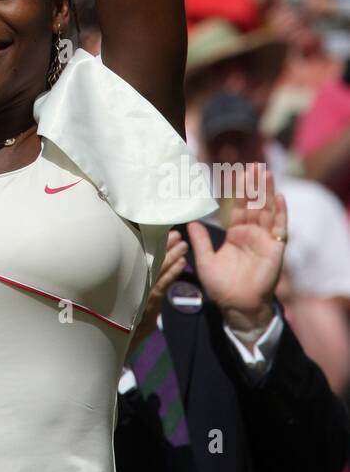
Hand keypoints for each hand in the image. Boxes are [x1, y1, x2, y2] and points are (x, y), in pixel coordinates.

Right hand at [128, 229, 187, 356]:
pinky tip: (182, 263)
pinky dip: (173, 274)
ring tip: (182, 243)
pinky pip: (161, 286)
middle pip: (150, 263)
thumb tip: (147, 287)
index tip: (161, 235)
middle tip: (174, 233)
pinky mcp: (146, 305)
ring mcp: (139, 294)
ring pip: (157, 271)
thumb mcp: (126, 310)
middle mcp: (133, 286)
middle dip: (163, 247)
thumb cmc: (117, 329)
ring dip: (171, 256)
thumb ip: (137, 297)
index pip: (143, 263)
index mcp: (128, 285)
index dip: (153, 249)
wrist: (110, 348)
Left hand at [188, 166, 286, 333]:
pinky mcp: (275, 249)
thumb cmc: (221, 287)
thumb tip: (190, 222)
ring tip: (266, 172)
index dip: (237, 191)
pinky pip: (280, 228)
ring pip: (267, 211)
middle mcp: (251, 234)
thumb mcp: (205, 261)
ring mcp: (264, 240)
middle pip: (254, 204)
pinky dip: (281, 213)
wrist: (236, 306)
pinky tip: (279, 197)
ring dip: (267, 192)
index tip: (235, 172)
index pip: (237, 207)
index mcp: (236, 235)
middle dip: (254, 185)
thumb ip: (200, 241)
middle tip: (254, 164)